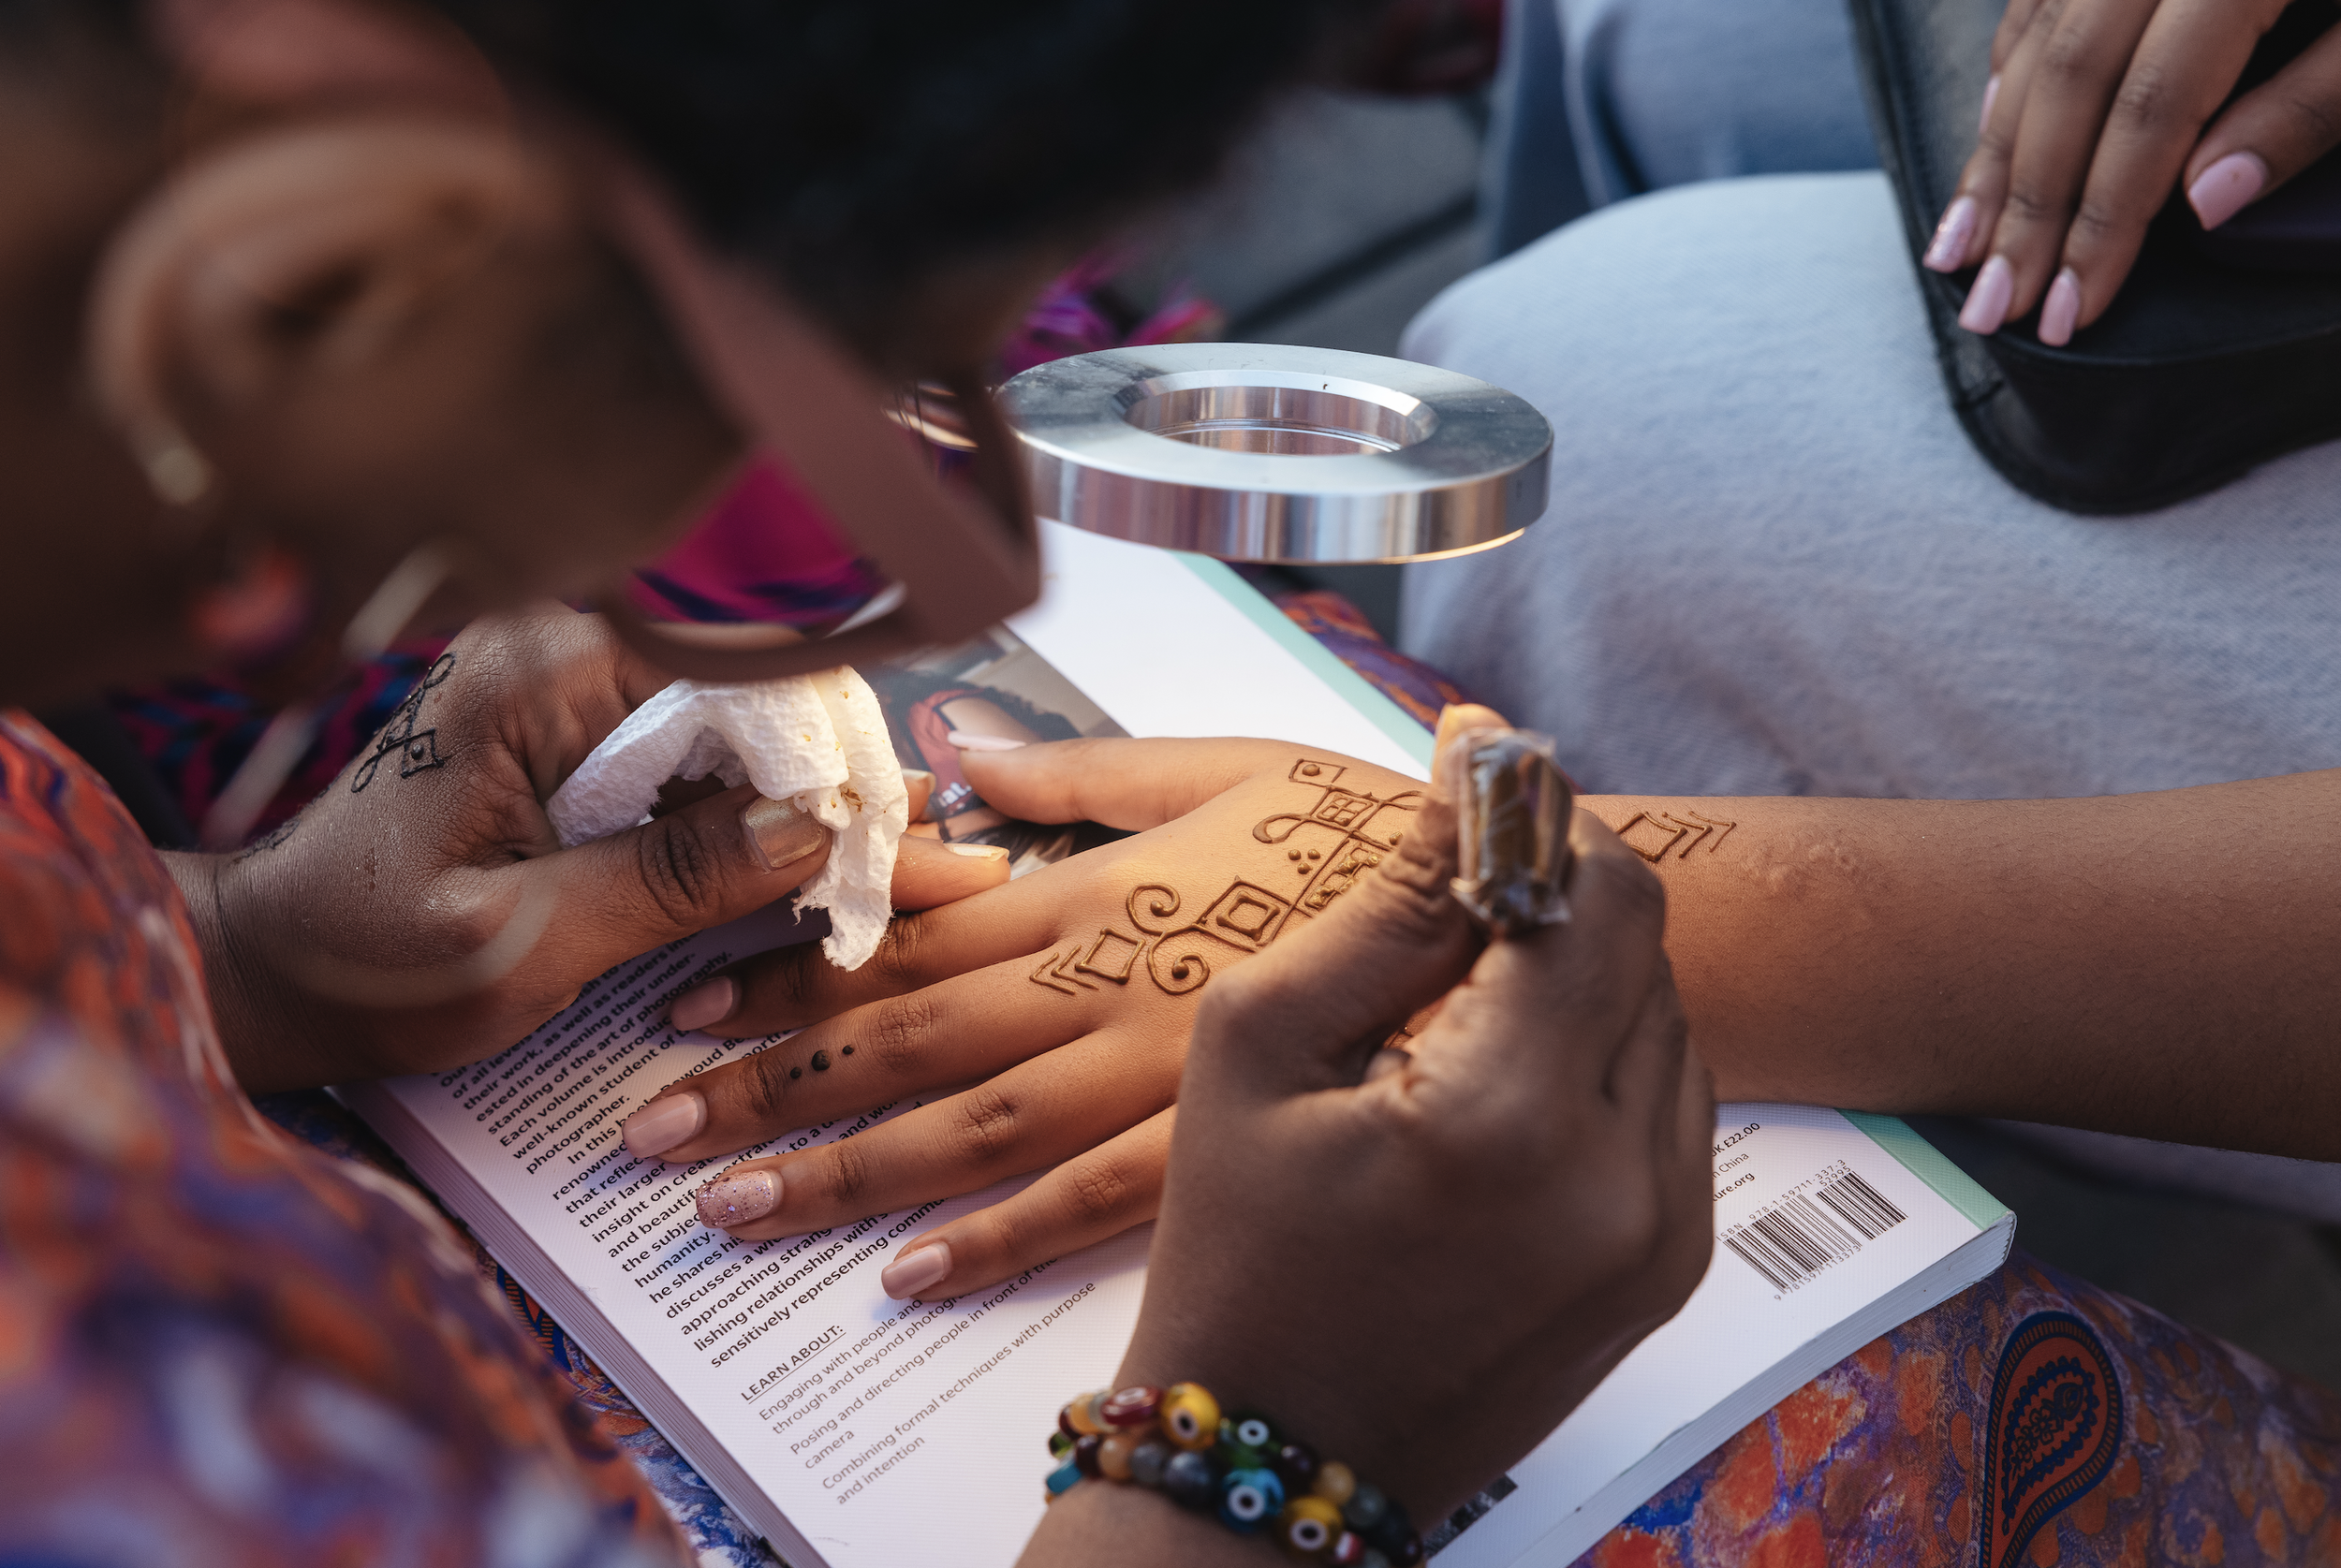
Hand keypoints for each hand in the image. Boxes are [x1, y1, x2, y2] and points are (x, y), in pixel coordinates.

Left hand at [176, 608, 1007, 1092]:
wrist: (263, 970)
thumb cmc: (362, 961)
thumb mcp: (518, 942)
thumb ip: (666, 881)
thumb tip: (812, 830)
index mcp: (531, 680)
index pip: (730, 668)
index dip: (825, 743)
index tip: (891, 824)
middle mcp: (554, 658)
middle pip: (746, 687)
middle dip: (837, 771)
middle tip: (923, 856)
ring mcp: (564, 693)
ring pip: (732, 723)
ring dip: (806, 795)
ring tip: (894, 866)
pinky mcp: (572, 739)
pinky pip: (693, 757)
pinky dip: (754, 811)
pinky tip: (811, 865)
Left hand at [618, 733, 1435, 1294]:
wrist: (1514, 910)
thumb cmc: (1365, 831)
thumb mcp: (1222, 763)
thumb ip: (1079, 772)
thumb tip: (954, 742)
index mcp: (1098, 886)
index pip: (911, 935)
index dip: (792, 973)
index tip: (686, 1006)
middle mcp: (1106, 984)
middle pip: (911, 1040)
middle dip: (773, 1086)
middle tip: (655, 1133)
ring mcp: (1159, 1075)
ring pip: (974, 1130)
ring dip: (846, 1172)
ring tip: (735, 1210)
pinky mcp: (1223, 1145)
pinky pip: (1092, 1203)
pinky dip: (997, 1241)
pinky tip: (911, 1278)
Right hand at [1022, 728, 1713, 1564]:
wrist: (1275, 1457)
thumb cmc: (1237, 1258)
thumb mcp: (1256, 1051)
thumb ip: (1385, 909)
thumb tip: (1472, 784)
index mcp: (1511, 1118)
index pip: (1594, 895)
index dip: (1538, 811)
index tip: (1474, 765)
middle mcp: (1625, 1177)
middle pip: (1642, 947)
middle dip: (1553, 887)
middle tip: (1456, 873)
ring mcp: (1665, 1233)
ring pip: (1665, 1018)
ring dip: (1581, 971)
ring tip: (1462, 988)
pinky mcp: (1670, 1266)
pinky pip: (1668, 1102)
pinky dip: (1597, 1055)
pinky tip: (1498, 1072)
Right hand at [1921, 0, 2338, 343]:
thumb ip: (2314, 107)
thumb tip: (2207, 204)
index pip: (2150, 110)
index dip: (2105, 221)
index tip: (2074, 306)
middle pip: (2071, 81)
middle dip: (2029, 207)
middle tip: (1997, 307)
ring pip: (2040, 41)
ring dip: (1997, 154)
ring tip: (1963, 248)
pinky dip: (2014, 73)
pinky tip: (1996, 133)